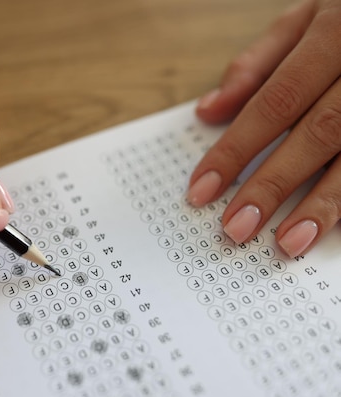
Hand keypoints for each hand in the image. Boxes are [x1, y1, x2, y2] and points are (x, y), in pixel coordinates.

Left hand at [187, 0, 340, 257]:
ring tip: (288, 242)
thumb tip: (207, 111)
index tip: (202, 190)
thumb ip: (255, 64)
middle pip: (316, 134)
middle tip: (236, 227)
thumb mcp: (305, 18)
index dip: (235, 149)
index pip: (272, 103)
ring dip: (322, 204)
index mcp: (332, 36)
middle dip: (273, 185)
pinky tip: (334, 229)